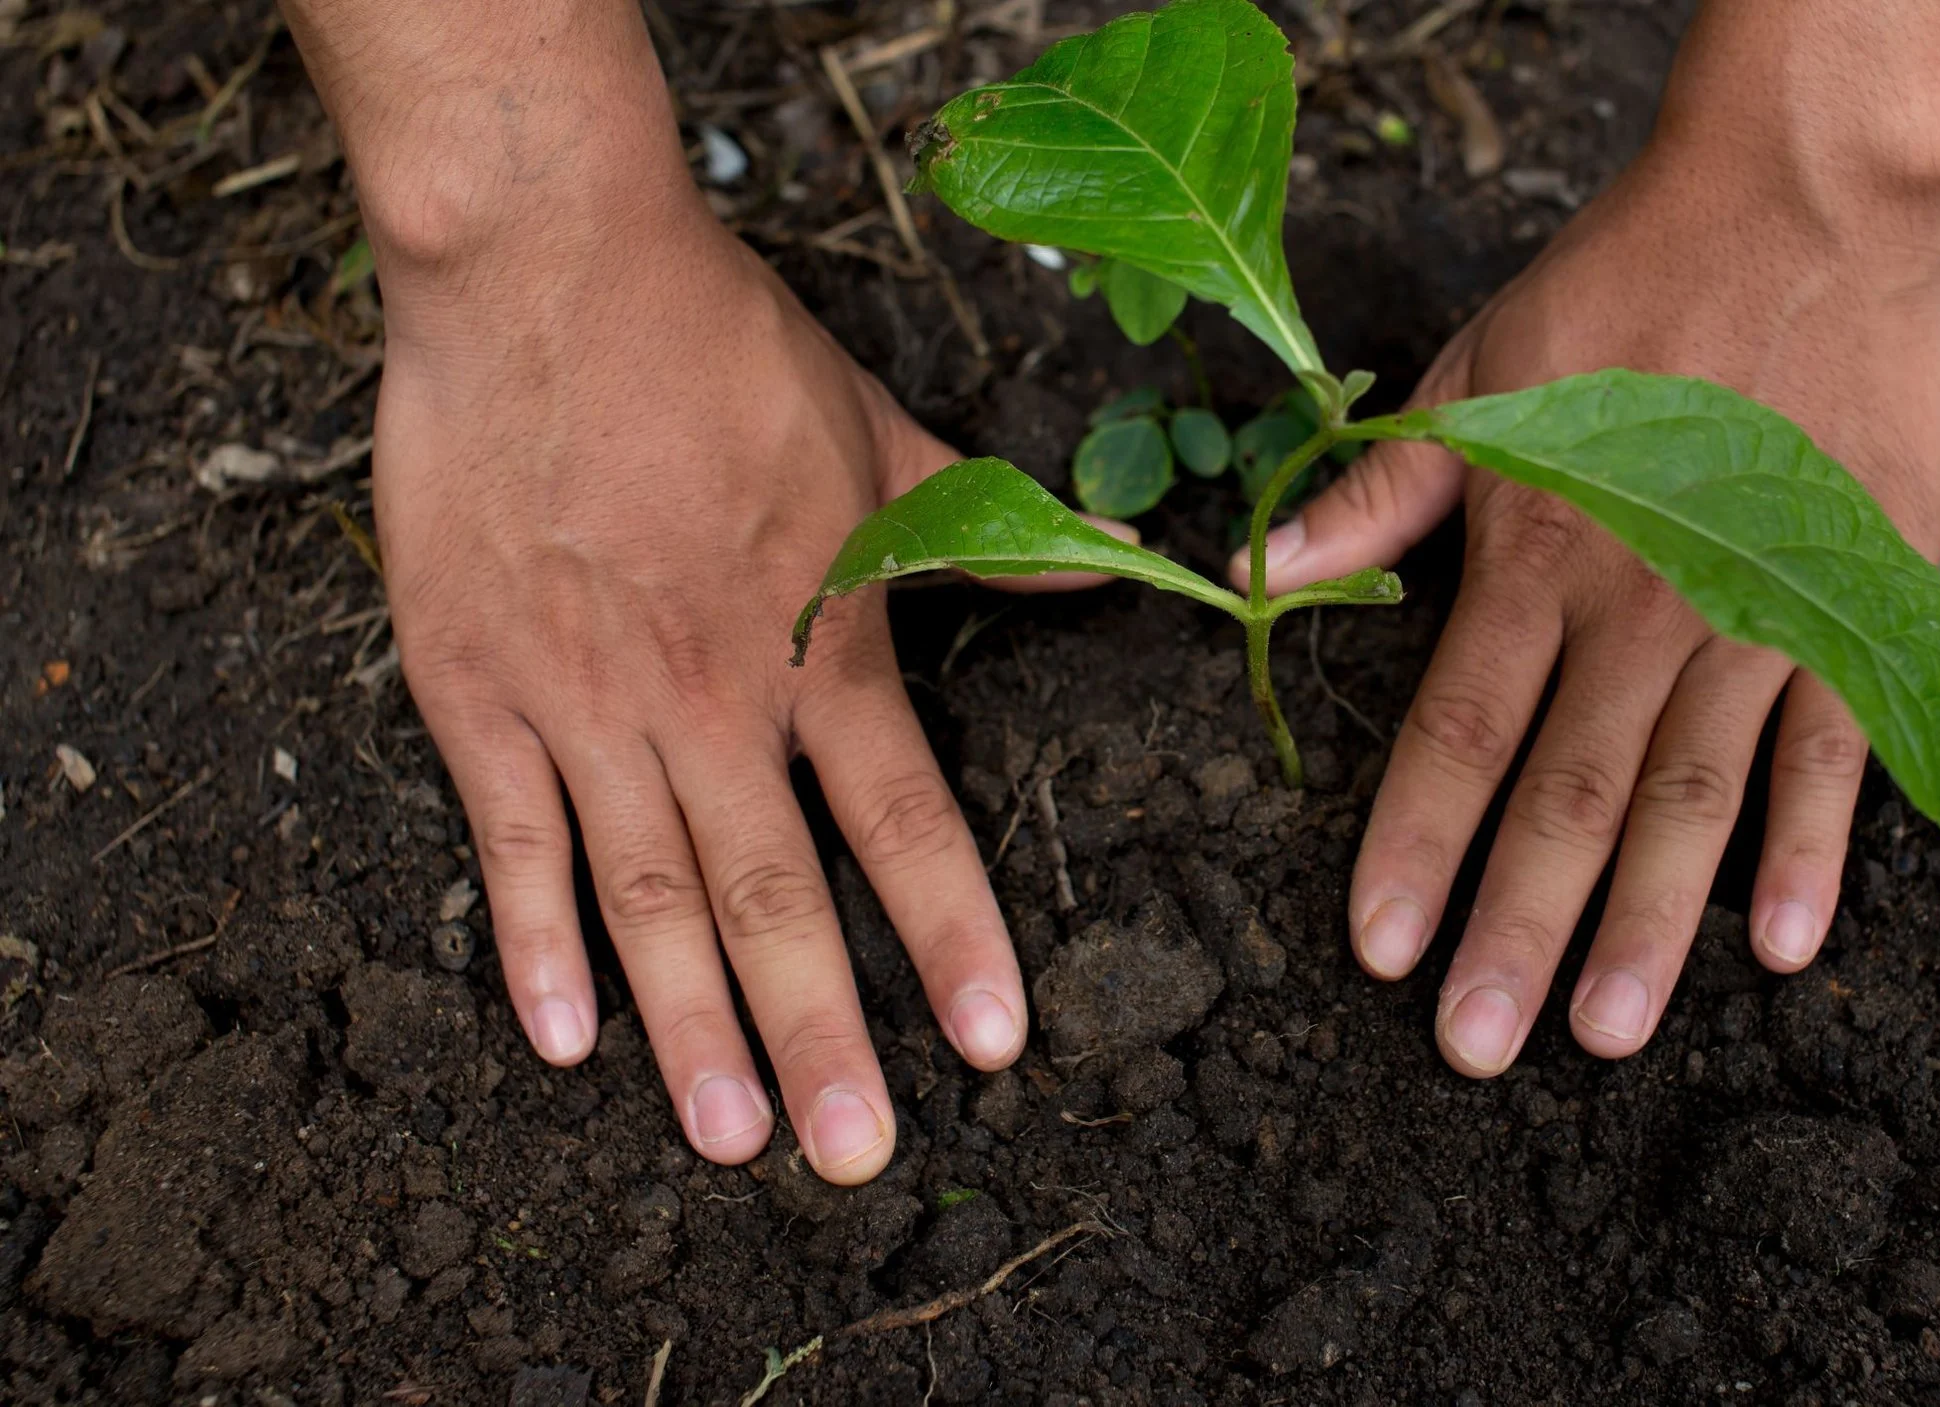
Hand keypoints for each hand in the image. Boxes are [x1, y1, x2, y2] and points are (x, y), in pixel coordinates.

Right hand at [374, 189, 1029, 1182]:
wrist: (548, 267)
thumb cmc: (718, 344)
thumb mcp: (881, 431)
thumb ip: (988, 531)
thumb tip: (1119, 566)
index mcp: (819, 639)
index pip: (904, 818)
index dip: (952, 934)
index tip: (994, 1039)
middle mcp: (712, 698)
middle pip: (776, 896)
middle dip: (823, 1035)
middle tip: (855, 1155)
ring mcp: (588, 703)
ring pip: (651, 896)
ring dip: (690, 1029)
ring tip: (733, 1138)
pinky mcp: (478, 689)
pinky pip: (513, 842)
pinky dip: (536, 942)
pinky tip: (562, 1039)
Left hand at [1233, 21, 1939, 1074]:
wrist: (1801, 208)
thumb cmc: (1622, 285)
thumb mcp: (1474, 376)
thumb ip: (1380, 498)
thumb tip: (1263, 576)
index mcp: (1536, 556)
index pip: (1459, 734)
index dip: (1414, 849)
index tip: (1381, 954)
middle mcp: (1641, 608)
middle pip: (1568, 796)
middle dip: (1518, 929)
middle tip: (1480, 1048)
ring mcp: (1756, 611)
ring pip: (1694, 794)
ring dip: (1650, 921)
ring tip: (1607, 1031)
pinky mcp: (1854, 600)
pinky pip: (1833, 741)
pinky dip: (1812, 842)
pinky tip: (1783, 940)